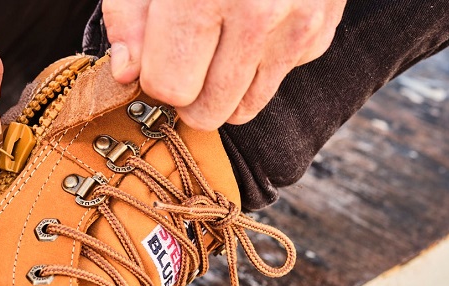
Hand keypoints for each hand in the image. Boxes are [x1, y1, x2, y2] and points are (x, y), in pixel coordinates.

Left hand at [104, 0, 345, 130]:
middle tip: (184, 58)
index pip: (171, 88)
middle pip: (208, 109)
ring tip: (214, 46)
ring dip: (223, 88)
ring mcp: (296, 21)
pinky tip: (252, 24)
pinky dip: (261, 62)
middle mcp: (257, 12)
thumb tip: (127, 72)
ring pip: (245, 107)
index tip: (156, 57)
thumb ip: (127, 15)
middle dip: (188, 94)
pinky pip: (278, 78)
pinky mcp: (321, 27)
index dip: (156, 76)